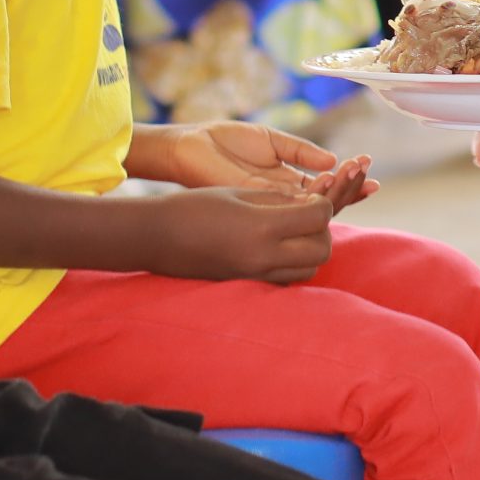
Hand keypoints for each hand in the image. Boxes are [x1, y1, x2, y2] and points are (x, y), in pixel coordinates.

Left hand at [146, 121, 378, 208]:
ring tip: (356, 176)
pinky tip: (327, 183)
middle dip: (348, 190)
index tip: (370, 174)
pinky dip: (308, 193)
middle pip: (322, 200)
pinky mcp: (253, 200)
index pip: (322, 187)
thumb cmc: (227, 141)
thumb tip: (332, 160)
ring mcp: (268, 202)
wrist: (193, 145)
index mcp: (285, 181)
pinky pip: (285, 201)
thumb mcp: (273, 140)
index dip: (346, 183)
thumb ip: (301, 151)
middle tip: (373, 181)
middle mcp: (280, 196)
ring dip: (334, 191)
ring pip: (308, 204)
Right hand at [147, 186, 335, 283]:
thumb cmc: (194, 207)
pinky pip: (288, 279)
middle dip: (323, 230)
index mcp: (262, 227)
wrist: (156, 239)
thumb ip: (279, 199)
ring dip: (311, 250)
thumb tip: (313, 201)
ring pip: (310, 269)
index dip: (323, 203)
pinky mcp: (248, 286)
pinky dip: (294, 264)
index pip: (318, 217)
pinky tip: (279, 247)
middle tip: (308, 215)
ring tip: (295, 232)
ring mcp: (256, 276)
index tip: (313, 196)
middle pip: (322, 250)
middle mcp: (263, 257)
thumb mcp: (239, 193)